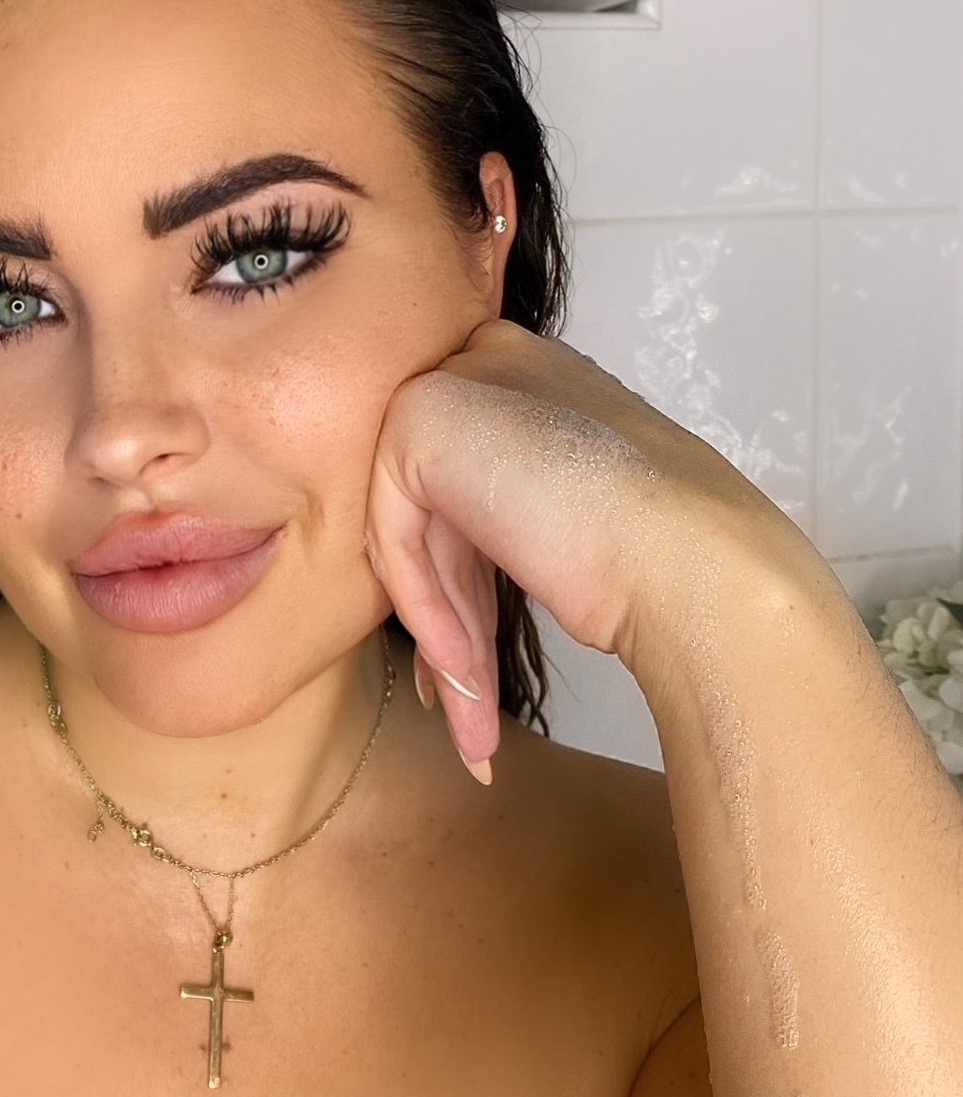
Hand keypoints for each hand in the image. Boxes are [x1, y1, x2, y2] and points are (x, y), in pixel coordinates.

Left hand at [361, 318, 798, 775]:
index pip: (469, 493)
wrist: (698, 562)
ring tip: (473, 734)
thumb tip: (441, 584)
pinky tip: (466, 683)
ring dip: (448, 644)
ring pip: (415, 541)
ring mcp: (457, 382)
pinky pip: (398, 541)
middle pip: (439, 522)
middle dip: (454, 628)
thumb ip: (503, 522)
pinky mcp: (422, 420)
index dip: (467, 593)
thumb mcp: (567, 524)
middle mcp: (494, 362)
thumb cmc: (666, 559)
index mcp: (537, 376)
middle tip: (471, 713)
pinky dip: (431, 616)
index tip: (479, 674)